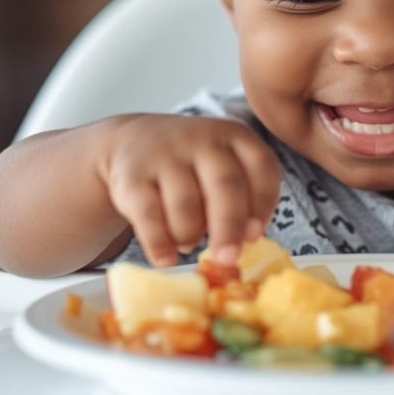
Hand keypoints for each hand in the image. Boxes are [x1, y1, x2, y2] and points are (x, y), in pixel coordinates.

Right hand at [98, 114, 280, 267]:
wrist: (130, 142)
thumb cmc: (190, 166)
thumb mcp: (221, 166)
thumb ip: (241, 197)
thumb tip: (247, 241)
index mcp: (234, 135)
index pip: (261, 165)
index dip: (263, 203)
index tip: (255, 235)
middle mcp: (202, 139)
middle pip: (225, 185)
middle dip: (230, 227)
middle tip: (229, 259)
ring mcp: (165, 154)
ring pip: (186, 205)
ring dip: (191, 235)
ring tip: (189, 243)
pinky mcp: (132, 176)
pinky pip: (149, 216)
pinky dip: (159, 244)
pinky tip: (166, 259)